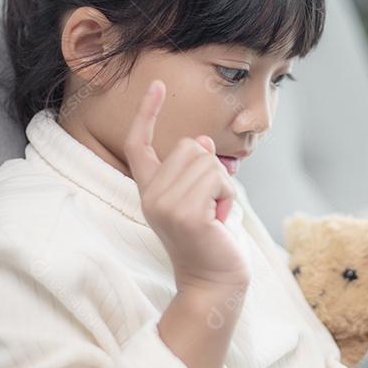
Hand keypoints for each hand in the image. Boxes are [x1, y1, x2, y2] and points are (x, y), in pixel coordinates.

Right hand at [124, 79, 251, 292]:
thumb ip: (196, 171)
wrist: (214, 282)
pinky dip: (228, 197)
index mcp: (151, 190)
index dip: (147, 113)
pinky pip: (218, 180)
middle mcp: (151, 195)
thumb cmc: (212, 241)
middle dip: (213, 171)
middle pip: (191, 146)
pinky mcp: (185, 213)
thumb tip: (204, 141)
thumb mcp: (202, 199)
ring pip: (207, 161)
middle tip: (211, 207)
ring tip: (215, 215)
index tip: (157, 85)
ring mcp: (164, 204)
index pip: (139, 144)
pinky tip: (220, 222)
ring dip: (223, 186)